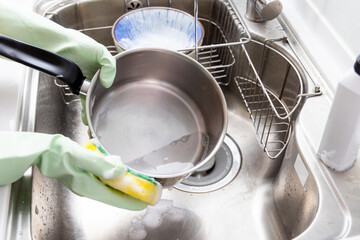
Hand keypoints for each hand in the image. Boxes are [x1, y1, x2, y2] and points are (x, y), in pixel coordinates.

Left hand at [0, 3, 115, 123]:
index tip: (115, 100)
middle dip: (104, 102)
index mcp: (104, 67)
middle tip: (105, 112)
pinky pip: (82, 99)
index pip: (112, 82)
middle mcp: (95, 74)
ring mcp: (86, 81)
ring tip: (96, 118)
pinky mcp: (76, 86)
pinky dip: (85, 109)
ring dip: (94, 107)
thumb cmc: (78, 44)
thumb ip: (110, 67)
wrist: (58, 46)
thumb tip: (107, 84)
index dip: (114, 90)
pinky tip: (86, 116)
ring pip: (93, 97)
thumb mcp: (101, 52)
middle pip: (103, 92)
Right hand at [0, 132, 145, 209]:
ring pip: (109, 188)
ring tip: (136, 182)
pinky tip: (118, 172)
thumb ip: (100, 164)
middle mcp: (88, 188)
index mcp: (88, 186)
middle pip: (114, 195)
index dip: (131, 201)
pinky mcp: (83, 177)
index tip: (145, 202)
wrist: (41, 150)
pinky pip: (102, 181)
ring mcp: (85, 183)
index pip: (115, 198)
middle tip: (145, 191)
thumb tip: (120, 170)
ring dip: (122, 186)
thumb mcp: (80, 157)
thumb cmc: (56, 153)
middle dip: (130, 194)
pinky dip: (113, 179)